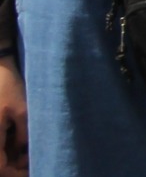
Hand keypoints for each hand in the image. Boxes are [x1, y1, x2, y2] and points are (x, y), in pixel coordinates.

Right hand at [0, 60, 25, 176]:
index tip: (32, 171)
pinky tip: (21, 145)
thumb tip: (23, 155)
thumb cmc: (8, 88)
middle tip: (31, 162)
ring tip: (28, 154)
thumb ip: (23, 135)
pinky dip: (6, 150)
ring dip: (11, 160)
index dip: (16, 174)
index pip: (0, 169)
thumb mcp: (22, 111)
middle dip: (14, 168)